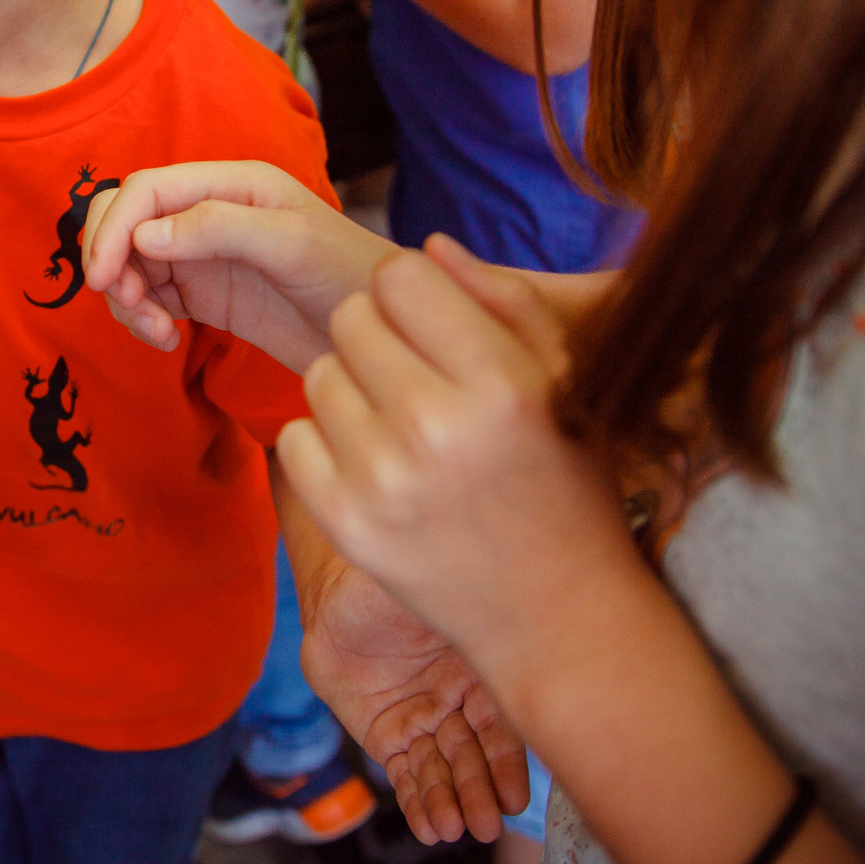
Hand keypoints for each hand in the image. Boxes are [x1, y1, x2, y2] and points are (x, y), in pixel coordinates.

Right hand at [81, 161, 393, 369]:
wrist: (385, 337)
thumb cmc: (352, 275)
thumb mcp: (293, 244)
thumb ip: (219, 229)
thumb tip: (143, 237)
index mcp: (231, 184)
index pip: (147, 190)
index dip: (113, 227)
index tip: (102, 279)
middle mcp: (210, 214)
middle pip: (127, 221)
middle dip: (111, 259)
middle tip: (125, 303)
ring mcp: (204, 257)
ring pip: (131, 264)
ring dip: (126, 297)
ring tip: (157, 333)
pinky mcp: (205, 298)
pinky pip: (150, 299)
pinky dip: (143, 319)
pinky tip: (167, 340)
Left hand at [278, 236, 639, 697]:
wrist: (560, 618)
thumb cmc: (569, 486)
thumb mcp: (565, 382)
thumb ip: (502, 300)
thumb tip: (428, 245)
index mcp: (499, 383)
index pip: (400, 276)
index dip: (413, 294)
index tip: (434, 328)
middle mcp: (433, 427)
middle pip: (350, 319)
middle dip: (380, 337)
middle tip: (420, 381)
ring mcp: (380, 480)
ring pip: (317, 375)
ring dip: (353, 390)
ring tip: (404, 429)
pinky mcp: (343, 524)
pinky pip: (295, 438)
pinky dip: (327, 446)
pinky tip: (377, 467)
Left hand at [294, 542, 529, 843]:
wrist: (331, 596)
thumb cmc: (383, 583)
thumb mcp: (424, 593)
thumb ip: (457, 611)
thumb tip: (496, 606)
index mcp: (477, 669)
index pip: (502, 722)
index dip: (508, 762)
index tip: (515, 797)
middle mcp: (457, 701)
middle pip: (473, 754)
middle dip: (478, 791)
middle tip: (486, 825)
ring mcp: (422, 720)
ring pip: (440, 769)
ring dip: (448, 802)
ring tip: (452, 830)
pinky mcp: (387, 736)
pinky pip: (405, 773)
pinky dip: (417, 801)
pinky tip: (428, 828)